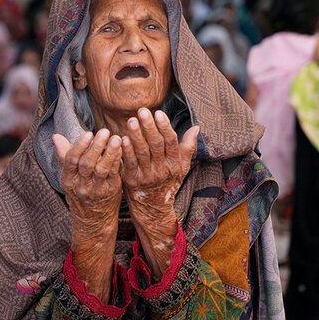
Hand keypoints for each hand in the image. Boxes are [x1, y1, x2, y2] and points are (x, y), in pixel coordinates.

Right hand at [52, 130, 121, 254]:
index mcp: (68, 180)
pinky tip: (122, 149)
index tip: (88, 133)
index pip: (71, 161)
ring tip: (116, 138)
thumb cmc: (80, 192)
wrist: (93, 220)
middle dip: (96, 147)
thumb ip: (64, 156)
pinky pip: (114, 175)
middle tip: (104, 131)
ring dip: (110, 153)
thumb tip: (56, 136)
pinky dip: (117, 161)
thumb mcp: (69, 177)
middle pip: (87, 165)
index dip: (79, 146)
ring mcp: (96, 191)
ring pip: (102, 170)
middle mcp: (81, 186)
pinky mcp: (111, 192)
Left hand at [120, 108, 198, 275]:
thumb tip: (197, 127)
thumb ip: (187, 147)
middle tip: (142, 111)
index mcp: (174, 164)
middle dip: (149, 127)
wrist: (153, 208)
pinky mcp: (132, 181)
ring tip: (131, 121)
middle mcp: (162, 170)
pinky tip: (121, 139)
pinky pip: (129, 164)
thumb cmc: (168, 183)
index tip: (159, 113)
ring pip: (142, 153)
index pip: (171, 142)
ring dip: (136, 136)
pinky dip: (126, 152)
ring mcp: (147, 176)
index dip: (165, 127)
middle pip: (156, 145)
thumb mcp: (181, 167)